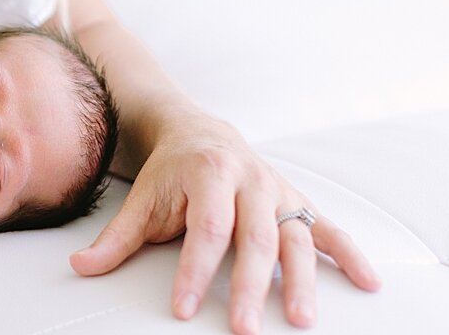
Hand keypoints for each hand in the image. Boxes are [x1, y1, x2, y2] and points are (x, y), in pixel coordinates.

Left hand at [68, 112, 380, 332]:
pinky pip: (330, 230)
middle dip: (248, 286)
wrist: (200, 132)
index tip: (182, 309)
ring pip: (294, 239)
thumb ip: (117, 238)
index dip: (194, 271)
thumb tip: (79, 268)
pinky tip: (370, 283)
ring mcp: (279, 192)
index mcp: (208, 175)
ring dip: (302, 281)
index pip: (205, 230)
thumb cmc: (170, 174)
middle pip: (253, 238)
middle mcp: (250, 181)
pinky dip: (350, 256)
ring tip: (301, 320)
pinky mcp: (299, 204)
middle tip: (242, 328)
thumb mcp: (142, 200)